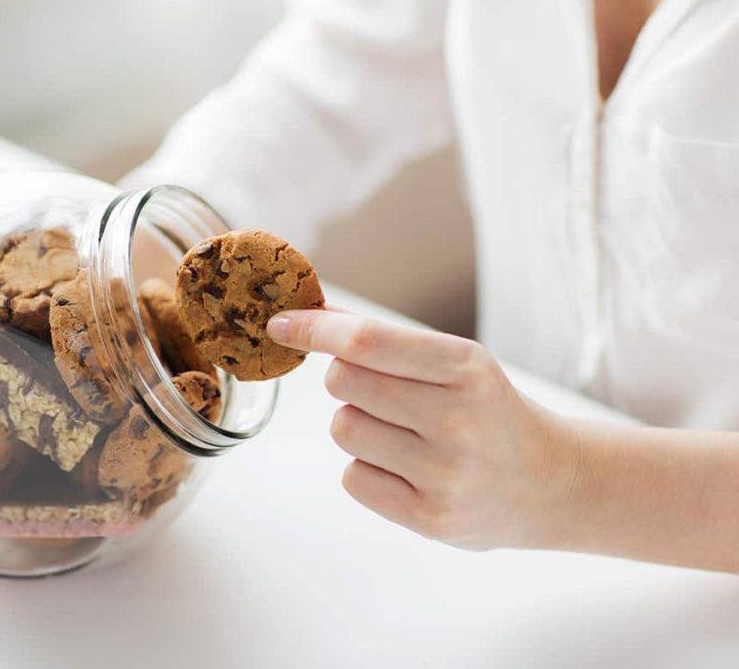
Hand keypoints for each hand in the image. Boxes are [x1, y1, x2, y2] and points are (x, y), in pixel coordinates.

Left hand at [267, 310, 579, 550]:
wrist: (551, 483)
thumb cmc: (489, 412)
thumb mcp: (457, 364)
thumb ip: (385, 341)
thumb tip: (315, 314)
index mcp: (467, 369)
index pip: (368, 342)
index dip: (315, 330)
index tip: (281, 324)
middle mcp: (458, 420)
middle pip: (343, 382)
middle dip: (346, 379)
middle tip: (382, 392)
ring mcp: (445, 474)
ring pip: (343, 428)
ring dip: (357, 424)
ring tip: (403, 434)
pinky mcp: (431, 518)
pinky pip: (353, 477)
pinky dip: (367, 468)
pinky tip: (406, 469)